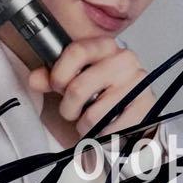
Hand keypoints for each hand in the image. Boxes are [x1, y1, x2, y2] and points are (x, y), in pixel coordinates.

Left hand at [27, 37, 157, 140]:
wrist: (126, 117)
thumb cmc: (96, 95)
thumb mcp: (70, 83)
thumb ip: (50, 78)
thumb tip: (35, 79)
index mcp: (104, 46)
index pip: (76, 51)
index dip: (59, 74)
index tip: (56, 87)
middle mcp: (124, 59)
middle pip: (79, 87)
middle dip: (69, 108)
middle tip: (73, 111)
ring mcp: (137, 82)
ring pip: (93, 115)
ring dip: (85, 126)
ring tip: (90, 121)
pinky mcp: (146, 106)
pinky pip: (111, 130)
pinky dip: (102, 136)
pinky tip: (105, 129)